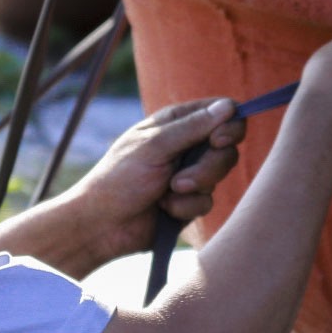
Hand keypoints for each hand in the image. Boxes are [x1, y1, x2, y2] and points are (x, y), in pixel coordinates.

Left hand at [65, 97, 246, 263]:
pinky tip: (164, 209)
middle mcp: (186, 145)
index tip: (218, 140)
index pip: (220, 112)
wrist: (102, 225)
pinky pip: (207, 202)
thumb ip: (193, 127)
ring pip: (218, 175)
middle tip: (181, 179)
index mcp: (175, 122)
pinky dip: (186, 207)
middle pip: (226, 147)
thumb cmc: (120, 178)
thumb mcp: (155, 147)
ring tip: (167, 194)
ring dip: (194, 187)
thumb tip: (229, 107)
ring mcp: (190, 173)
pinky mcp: (190, 201)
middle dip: (209, 166)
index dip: (228, 124)